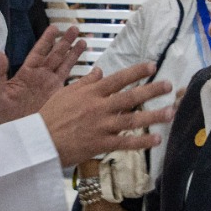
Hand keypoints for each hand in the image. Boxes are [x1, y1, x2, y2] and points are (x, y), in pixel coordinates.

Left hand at [0, 25, 84, 124]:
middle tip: (75, 29)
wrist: (16, 137)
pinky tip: (89, 68)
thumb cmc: (3, 116)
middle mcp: (41, 77)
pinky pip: (71, 83)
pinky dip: (80, 75)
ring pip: (64, 65)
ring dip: (74, 53)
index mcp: (26, 73)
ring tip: (84, 41)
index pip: (39, 51)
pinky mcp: (59, 98)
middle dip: (65, 42)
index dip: (47, 39)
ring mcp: (51, 87)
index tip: (55, 27)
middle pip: (55, 55)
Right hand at [40, 63, 173, 166]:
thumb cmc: (50, 116)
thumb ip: (85, 82)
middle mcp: (99, 108)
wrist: (39, 141)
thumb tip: (100, 72)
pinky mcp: (101, 144)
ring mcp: (101, 126)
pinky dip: (142, 142)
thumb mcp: (65, 93)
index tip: (152, 66)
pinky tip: (156, 139)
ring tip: (171, 111)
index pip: (118, 79)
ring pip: (132, 120)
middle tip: (169, 85)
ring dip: (153, 116)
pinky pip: (125, 143)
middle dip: (152, 91)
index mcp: (91, 93)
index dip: (137, 72)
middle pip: (130, 98)